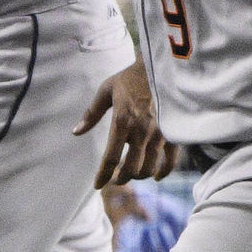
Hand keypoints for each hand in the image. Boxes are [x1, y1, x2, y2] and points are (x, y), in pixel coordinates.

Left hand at [74, 56, 177, 187]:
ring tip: (133, 174)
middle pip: (130, 169)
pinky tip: (156, 175)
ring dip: (139, 176)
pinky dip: (163, 172)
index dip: (103, 175)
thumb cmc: (131, 77)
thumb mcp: (106, 90)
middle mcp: (141, 131)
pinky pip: (171, 161)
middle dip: (122, 178)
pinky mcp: (175, 133)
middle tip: (117, 179)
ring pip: (148, 168)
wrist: (163, 66)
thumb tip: (76, 132)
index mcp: (121, 121)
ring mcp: (160, 134)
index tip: (98, 185)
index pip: (110, 157)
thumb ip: (92, 113)